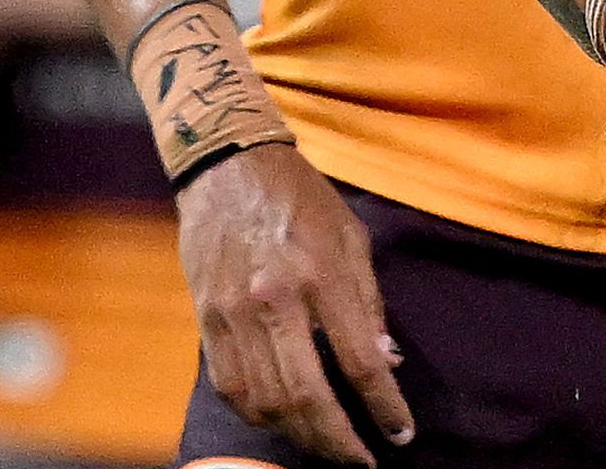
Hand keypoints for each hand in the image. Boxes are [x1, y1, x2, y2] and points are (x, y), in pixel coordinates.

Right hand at [175, 142, 414, 465]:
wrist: (227, 167)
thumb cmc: (303, 198)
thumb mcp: (353, 236)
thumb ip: (369, 301)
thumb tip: (386, 361)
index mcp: (321, 275)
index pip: (358, 360)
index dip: (383, 404)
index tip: (401, 432)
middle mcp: (273, 300)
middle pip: (305, 393)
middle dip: (337, 439)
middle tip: (361, 461)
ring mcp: (232, 313)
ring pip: (263, 400)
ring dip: (297, 435)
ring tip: (326, 447)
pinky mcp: (205, 319)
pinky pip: (230, 385)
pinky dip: (257, 414)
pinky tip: (281, 421)